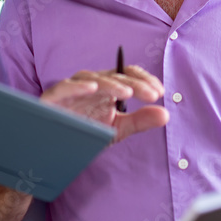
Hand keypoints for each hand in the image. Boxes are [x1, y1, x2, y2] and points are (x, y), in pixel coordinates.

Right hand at [40, 65, 168, 142]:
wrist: (55, 145)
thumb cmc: (86, 130)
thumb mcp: (117, 129)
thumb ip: (140, 120)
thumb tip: (166, 114)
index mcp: (107, 87)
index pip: (127, 75)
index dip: (144, 80)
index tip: (159, 92)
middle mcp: (91, 83)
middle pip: (114, 76)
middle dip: (135, 84)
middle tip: (152, 94)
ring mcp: (72, 88)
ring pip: (92, 78)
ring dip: (110, 83)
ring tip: (127, 93)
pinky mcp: (53, 97)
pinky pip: (64, 87)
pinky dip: (77, 86)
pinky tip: (93, 89)